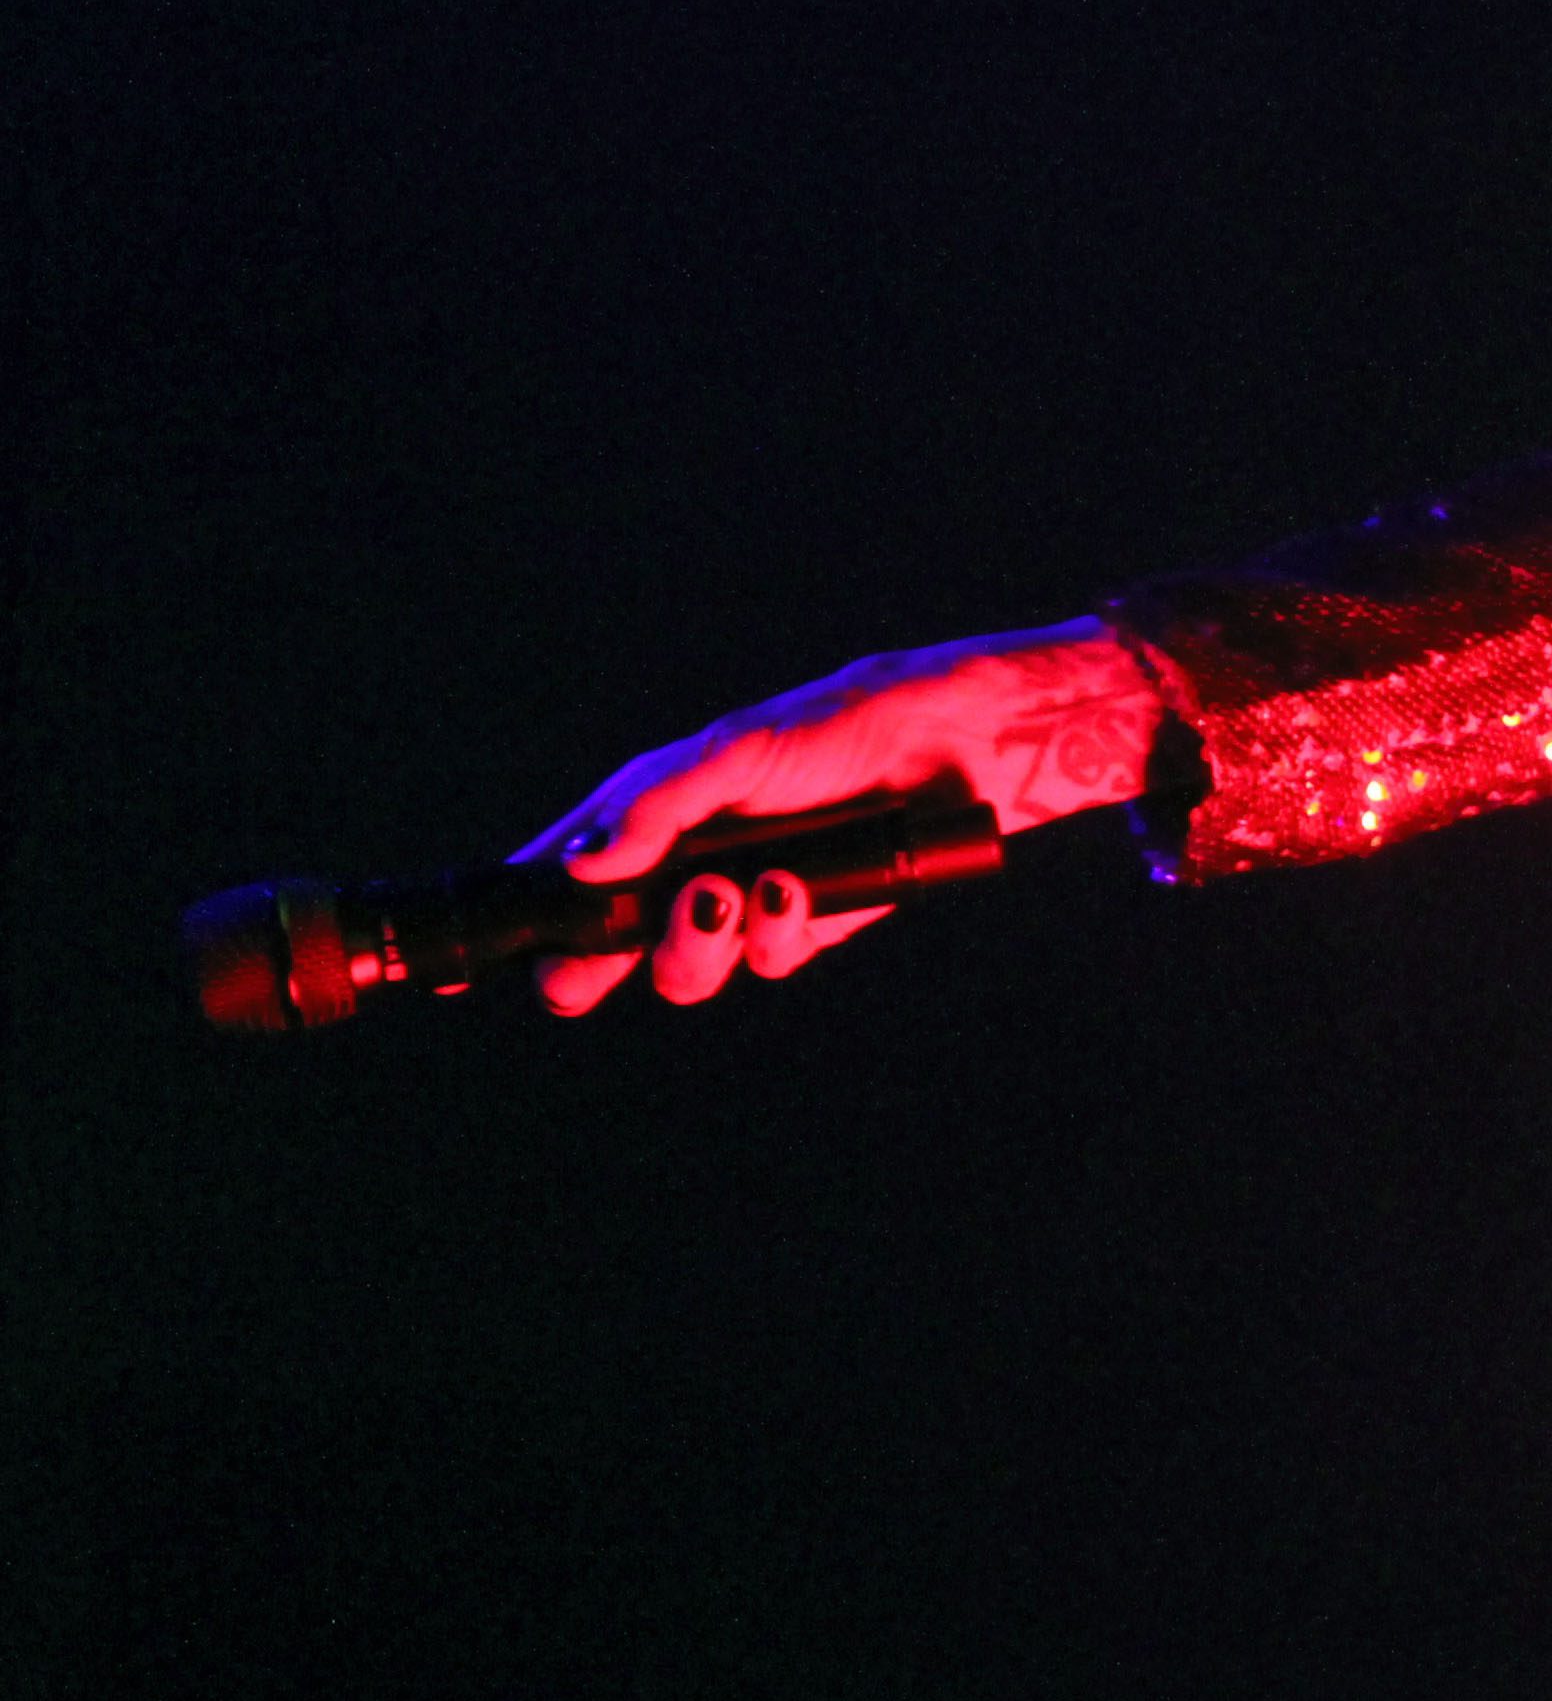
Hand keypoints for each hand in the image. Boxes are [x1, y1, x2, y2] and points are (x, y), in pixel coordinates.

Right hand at [518, 621, 1166, 1010]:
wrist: (946, 744)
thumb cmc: (832, 726)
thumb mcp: (730, 750)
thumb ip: (656, 806)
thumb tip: (579, 867)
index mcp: (640, 827)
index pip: (554, 886)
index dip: (510, 930)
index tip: (456, 972)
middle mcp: (678, 876)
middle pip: (597, 959)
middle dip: (588, 967)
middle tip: (602, 950)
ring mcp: (739, 908)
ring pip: (680, 973)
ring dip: (688, 944)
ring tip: (722, 894)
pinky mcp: (803, 929)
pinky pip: (766, 959)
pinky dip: (770, 932)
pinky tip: (789, 889)